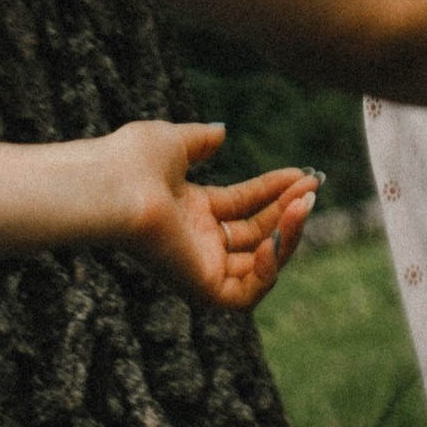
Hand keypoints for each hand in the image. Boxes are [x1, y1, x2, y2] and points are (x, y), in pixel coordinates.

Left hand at [106, 119, 321, 309]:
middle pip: (255, 232)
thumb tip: (221, 132)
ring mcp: (198, 266)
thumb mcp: (173, 141)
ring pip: (258, 265)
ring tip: (304, 204)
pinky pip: (245, 294)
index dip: (273, 190)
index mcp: (187, 212)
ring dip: (287, 236)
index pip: (241, 206)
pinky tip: (277, 238)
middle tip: (312, 186)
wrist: (113, 185)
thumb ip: (199, 140)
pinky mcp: (200, 288)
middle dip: (287, 209)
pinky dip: (268, 271)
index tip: (304, 174)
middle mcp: (194, 242)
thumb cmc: (133, 161)